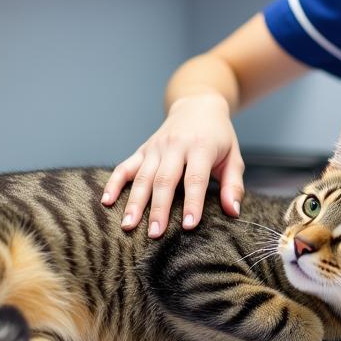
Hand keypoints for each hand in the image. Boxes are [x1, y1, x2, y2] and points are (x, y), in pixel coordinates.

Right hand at [101, 94, 244, 237]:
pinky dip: (114, 183)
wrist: (198, 105)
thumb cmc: (219, 137)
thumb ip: (233, 185)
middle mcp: (176, 146)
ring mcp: (156, 147)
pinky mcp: (143, 149)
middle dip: (159, 209)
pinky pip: (125, 166)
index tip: (188, 226)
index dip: (192, 203)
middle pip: (164, 180)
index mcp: (201, 147)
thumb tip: (232, 212)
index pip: (195, 178)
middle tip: (155, 234)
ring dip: (134, 202)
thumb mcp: (233, 157)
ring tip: (128, 226)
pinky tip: (106, 201)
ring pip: (142, 176)